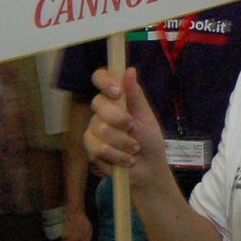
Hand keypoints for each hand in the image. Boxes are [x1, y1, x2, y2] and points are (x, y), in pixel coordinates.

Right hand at [84, 68, 167, 182]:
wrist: (148, 170)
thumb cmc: (149, 141)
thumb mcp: (146, 117)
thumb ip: (136, 96)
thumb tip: (130, 70)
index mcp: (115, 99)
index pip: (100, 79)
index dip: (105, 81)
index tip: (118, 93)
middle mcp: (101, 111)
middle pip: (98, 103)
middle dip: (120, 119)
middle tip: (133, 129)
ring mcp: (93, 129)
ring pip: (100, 128)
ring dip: (123, 142)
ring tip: (134, 150)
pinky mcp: (90, 148)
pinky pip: (98, 148)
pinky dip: (117, 156)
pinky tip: (126, 160)